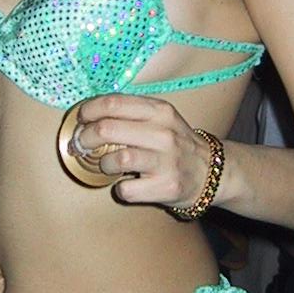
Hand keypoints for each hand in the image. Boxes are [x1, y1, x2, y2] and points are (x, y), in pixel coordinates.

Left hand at [70, 95, 218, 209]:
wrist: (211, 172)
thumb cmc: (176, 144)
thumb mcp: (162, 119)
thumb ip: (131, 113)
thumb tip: (89, 114)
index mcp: (160, 111)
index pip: (113, 103)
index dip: (89, 111)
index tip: (81, 120)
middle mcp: (164, 133)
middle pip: (107, 129)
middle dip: (86, 138)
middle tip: (81, 145)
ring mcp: (166, 161)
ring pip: (117, 159)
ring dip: (104, 164)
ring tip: (107, 166)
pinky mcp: (165, 186)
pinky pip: (126, 189)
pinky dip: (120, 189)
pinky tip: (127, 185)